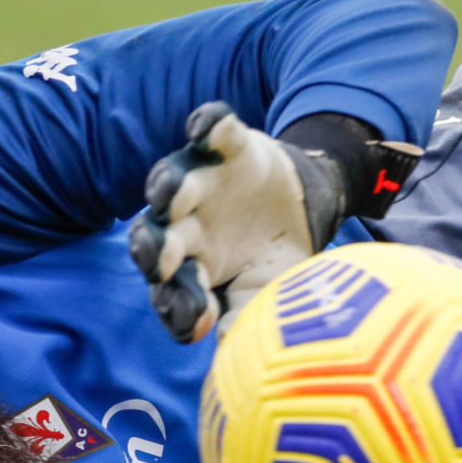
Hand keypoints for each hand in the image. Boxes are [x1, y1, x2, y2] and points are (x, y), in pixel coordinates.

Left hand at [127, 102, 346, 343]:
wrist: (305, 208)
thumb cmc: (274, 262)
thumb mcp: (268, 293)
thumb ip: (245, 314)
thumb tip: (226, 337)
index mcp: (189, 269)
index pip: (172, 291)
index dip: (181, 306)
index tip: (199, 320)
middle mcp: (182, 226)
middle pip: (156, 237)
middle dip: (157, 249)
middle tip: (163, 264)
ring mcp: (200, 183)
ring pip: (171, 182)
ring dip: (169, 187)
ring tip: (170, 195)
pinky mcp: (224, 147)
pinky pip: (211, 131)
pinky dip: (208, 125)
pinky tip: (206, 127)